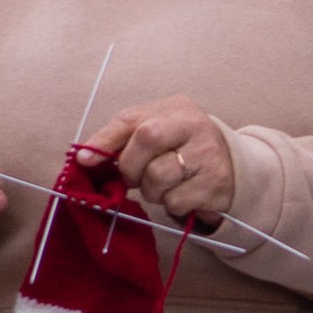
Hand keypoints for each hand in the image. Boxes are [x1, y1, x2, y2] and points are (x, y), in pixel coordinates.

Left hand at [86, 97, 237, 223]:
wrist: (230, 164)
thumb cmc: (180, 146)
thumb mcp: (153, 129)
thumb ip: (119, 138)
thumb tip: (83, 159)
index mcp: (176, 109)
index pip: (131, 120)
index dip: (105, 142)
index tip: (86, 162)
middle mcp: (196, 126)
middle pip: (146, 141)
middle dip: (131, 167)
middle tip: (137, 175)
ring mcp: (209, 154)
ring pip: (157, 177)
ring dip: (152, 189)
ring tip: (166, 183)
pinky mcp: (216, 183)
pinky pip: (174, 201)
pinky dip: (172, 203)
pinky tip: (184, 192)